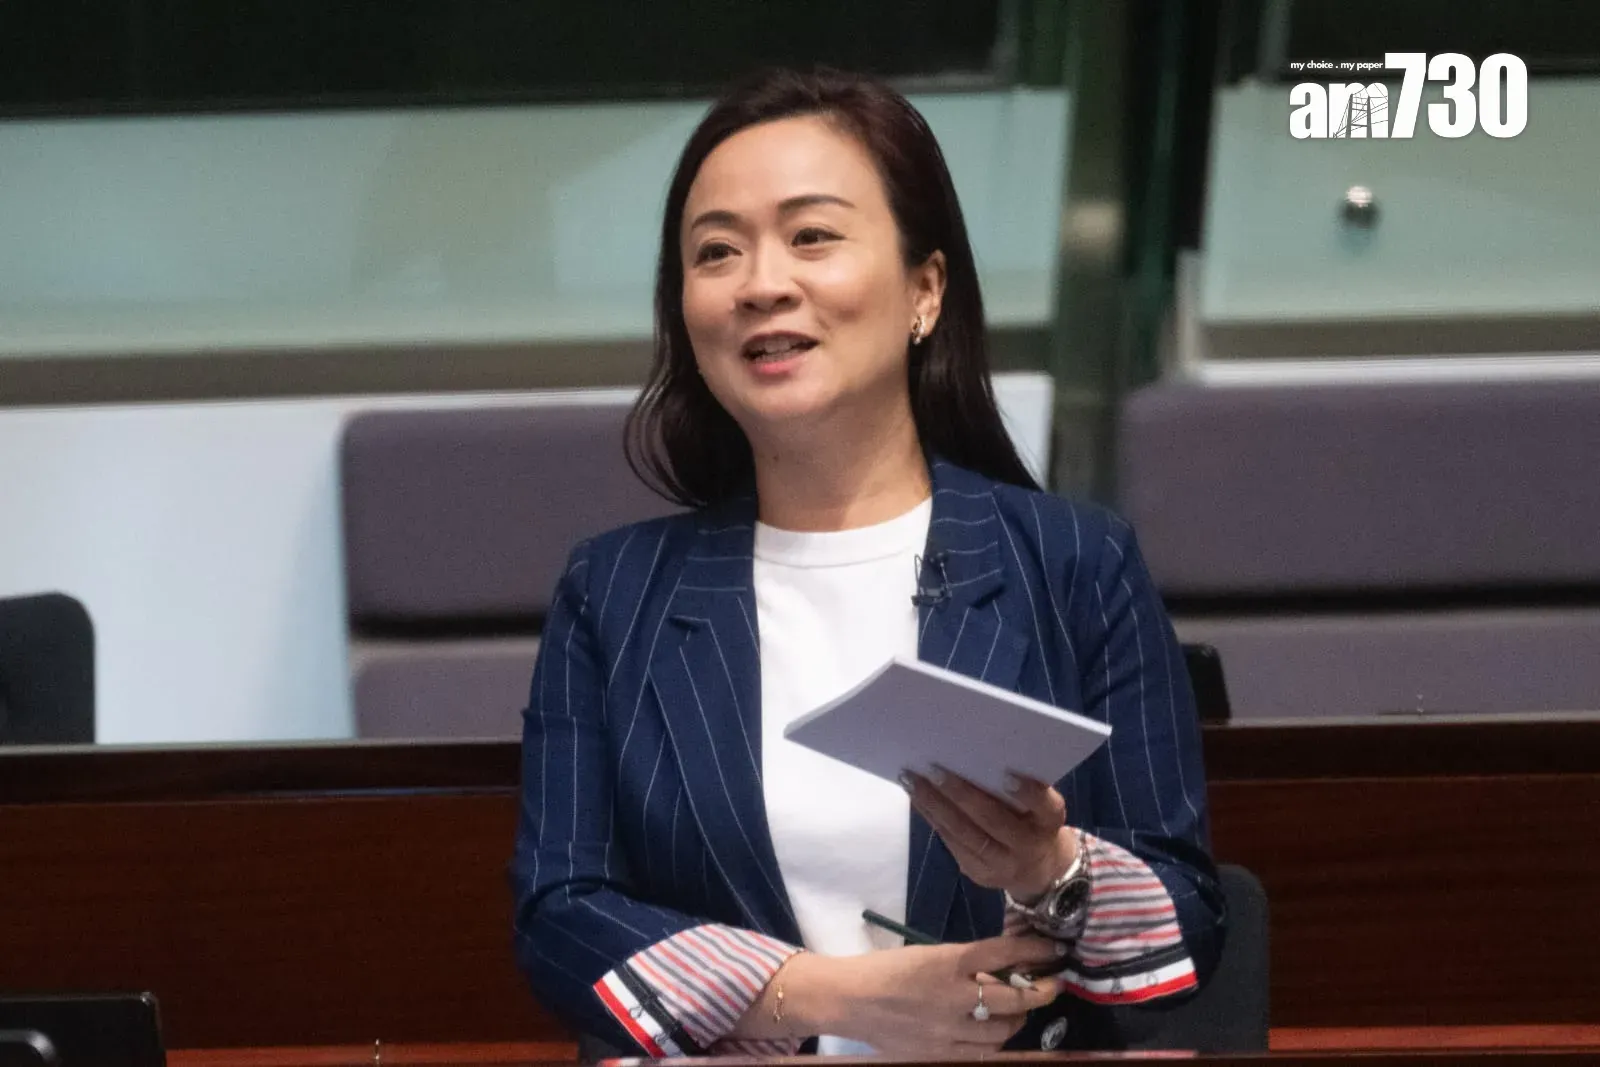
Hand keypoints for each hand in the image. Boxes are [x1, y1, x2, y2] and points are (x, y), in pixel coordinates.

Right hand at [792, 934, 1067, 1054]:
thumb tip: (1004, 966)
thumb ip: (967, 962)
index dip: (1037, 952)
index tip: (1055, 951)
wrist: (850, 1000)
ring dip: (1018, 1018)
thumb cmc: (888, 970)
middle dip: (1040, 991)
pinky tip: (994, 1033)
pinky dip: (995, 1041)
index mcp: (949, 962)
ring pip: (1004, 1030)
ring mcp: (949, 1031)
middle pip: (1014, 997)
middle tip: (1051, 985)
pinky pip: (983, 1053)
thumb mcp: (930, 955)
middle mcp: (955, 997)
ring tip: (1018, 1010)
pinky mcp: (941, 1055)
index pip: (1005, 954)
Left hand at [903, 767, 1076, 901]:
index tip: (1007, 775)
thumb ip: (1020, 787)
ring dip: (934, 805)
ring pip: (963, 833)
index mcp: (1049, 822)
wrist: (1039, 871)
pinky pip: (951, 842)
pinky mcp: (978, 873)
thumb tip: (975, 753)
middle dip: (960, 794)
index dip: (1029, 792)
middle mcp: (1028, 846)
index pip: (1046, 807)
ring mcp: (1001, 864)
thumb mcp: (1039, 806)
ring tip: (912, 780)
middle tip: (933, 769)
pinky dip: (932, 817)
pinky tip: (917, 798)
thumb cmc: (1033, 820)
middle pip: (992, 820)